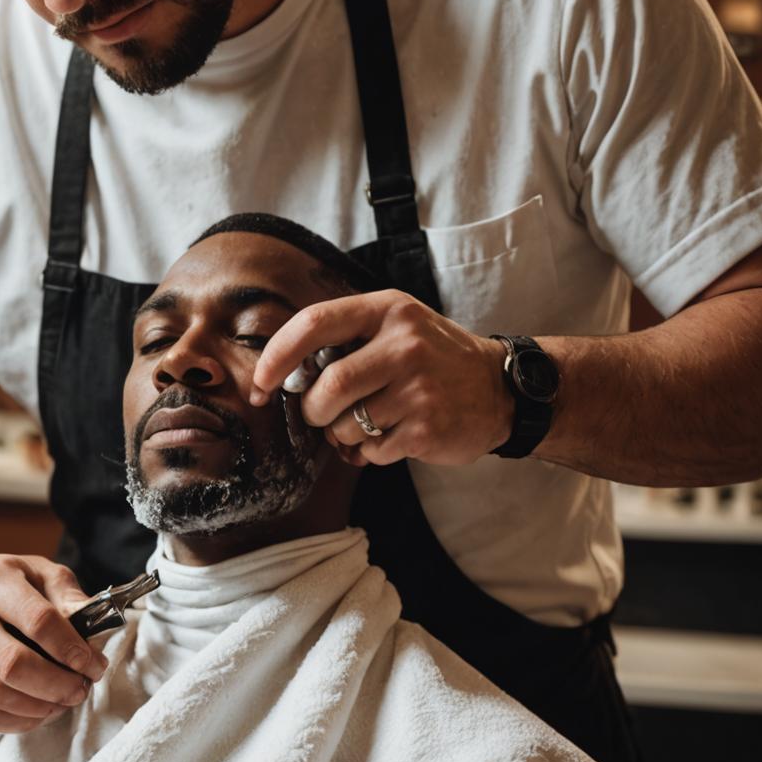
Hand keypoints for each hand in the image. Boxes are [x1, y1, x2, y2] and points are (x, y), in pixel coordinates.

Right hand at [0, 553, 108, 732]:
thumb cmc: (2, 584)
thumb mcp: (38, 571)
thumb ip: (68, 595)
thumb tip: (95, 627)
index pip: (36, 620)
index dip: (70, 648)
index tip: (92, 664)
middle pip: (13, 665)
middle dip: (57, 684)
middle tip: (82, 689)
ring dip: (41, 707)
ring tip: (65, 701)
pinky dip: (21, 721)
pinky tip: (42, 710)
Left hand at [250, 290, 514, 466]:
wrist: (501, 389)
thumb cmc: (433, 357)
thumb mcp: (396, 325)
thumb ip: (345, 337)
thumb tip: (281, 375)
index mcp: (387, 310)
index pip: (314, 323)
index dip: (277, 356)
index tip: (259, 383)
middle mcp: (404, 344)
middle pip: (328, 385)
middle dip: (313, 410)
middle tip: (320, 414)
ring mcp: (419, 388)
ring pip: (345, 423)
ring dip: (340, 434)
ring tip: (362, 425)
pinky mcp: (427, 428)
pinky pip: (371, 450)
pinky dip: (367, 452)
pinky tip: (387, 438)